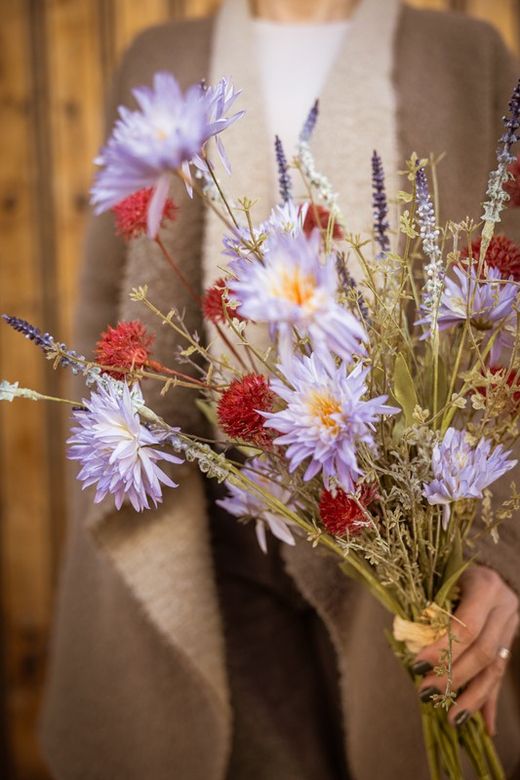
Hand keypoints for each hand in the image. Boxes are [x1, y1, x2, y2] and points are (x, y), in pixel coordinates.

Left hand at [413, 565, 518, 734]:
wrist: (489, 562)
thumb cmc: (450, 567)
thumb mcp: (439, 577)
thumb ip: (427, 605)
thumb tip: (407, 641)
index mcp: (485, 586)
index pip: (467, 626)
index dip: (443, 650)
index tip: (418, 665)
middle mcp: (505, 606)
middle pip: (483, 652)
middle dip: (453, 677)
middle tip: (426, 693)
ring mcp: (512, 625)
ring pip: (495, 668)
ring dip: (472, 696)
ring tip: (452, 717)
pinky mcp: (512, 640)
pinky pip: (501, 674)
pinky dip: (490, 701)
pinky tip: (485, 727)